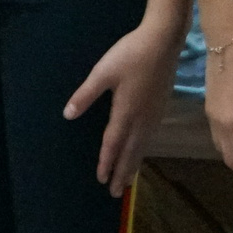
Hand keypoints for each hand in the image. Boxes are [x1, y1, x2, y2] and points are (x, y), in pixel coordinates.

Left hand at [66, 17, 185, 196]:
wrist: (164, 39)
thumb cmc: (131, 54)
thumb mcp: (103, 72)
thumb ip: (86, 95)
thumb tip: (68, 115)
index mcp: (126, 111)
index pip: (113, 143)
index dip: (106, 162)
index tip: (101, 180)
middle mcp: (142, 118)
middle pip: (131, 151)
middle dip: (122, 172)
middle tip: (115, 193)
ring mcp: (154, 112)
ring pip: (142, 145)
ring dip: (134, 164)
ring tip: (129, 180)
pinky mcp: (161, 105)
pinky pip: (150, 137)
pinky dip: (143, 149)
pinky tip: (142, 149)